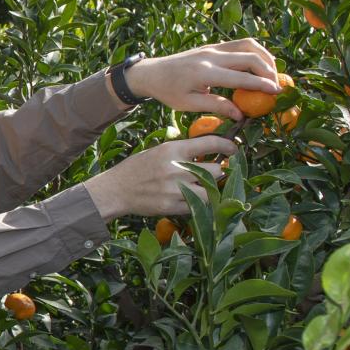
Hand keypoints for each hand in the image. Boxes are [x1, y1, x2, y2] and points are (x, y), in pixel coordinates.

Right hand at [84, 137, 234, 218]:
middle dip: (218, 172)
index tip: (233, 149)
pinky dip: (198, 203)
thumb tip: (207, 153)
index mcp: (173, 150)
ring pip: (211, 190)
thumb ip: (181, 152)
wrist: (116, 190)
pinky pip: (197, 206)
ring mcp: (176, 189)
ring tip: (205, 188)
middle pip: (216, 170)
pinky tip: (192, 199)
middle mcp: (177, 168)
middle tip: (214, 173)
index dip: (228, 146)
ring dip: (211, 189)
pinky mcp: (172, 206)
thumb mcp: (158, 151)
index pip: (211, 144)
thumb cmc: (137, 169)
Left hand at [125, 39, 280, 119]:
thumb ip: (216, 107)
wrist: (152, 72)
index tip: (277, 93)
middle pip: (250, 57)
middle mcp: (211, 56)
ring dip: (265, 57)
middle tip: (278, 86)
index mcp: (204, 73)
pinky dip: (255, 52)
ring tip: (273, 74)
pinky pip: (240, 44)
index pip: (241, 77)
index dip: (261, 85)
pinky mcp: (214, 45)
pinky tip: (260, 65)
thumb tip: (241, 115)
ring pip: (248, 45)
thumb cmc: (168, 91)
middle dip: (269, 71)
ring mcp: (213, 47)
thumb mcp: (189, 104)